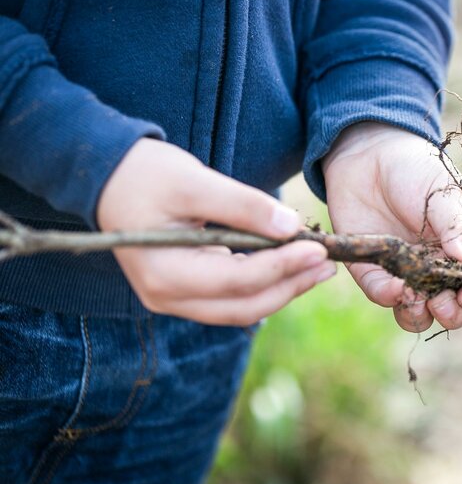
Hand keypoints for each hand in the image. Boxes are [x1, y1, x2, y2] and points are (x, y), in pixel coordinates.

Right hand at [98, 138, 335, 324]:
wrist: (109, 176)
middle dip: (291, 286)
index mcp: (165, 273)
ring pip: (241, 308)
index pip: (238, 281)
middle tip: (329, 264)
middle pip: (244, 306)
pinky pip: (232, 299)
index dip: (284, 267)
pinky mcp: (185, 292)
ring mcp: (174, 299)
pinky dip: (264, 285)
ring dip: (283, 289)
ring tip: (319, 267)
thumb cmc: (148, 174)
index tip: (319, 248)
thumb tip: (292, 227)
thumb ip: (244, 205)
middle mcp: (166, 297)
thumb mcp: (196, 181)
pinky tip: (292, 266)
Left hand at [322, 123, 461, 331]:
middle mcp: (439, 268)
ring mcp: (407, 273)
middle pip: (455, 309)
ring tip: (423, 302)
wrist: (368, 153)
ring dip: (423, 316)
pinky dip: (390, 298)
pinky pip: (384, 296)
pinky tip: (395, 289)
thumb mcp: (443, 193)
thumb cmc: (416, 168)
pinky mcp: (374, 271)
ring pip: (420, 314)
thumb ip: (458, 228)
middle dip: (455, 313)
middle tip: (448, 301)